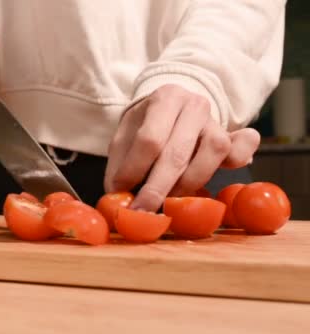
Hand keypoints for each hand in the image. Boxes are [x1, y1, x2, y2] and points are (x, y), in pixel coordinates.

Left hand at [104, 84, 259, 211]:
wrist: (172, 107)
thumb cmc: (145, 126)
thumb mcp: (124, 136)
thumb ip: (120, 164)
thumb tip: (117, 195)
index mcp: (164, 98)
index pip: (149, 139)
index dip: (134, 169)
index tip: (121, 191)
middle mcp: (194, 105)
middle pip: (178, 152)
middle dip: (158, 188)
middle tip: (143, 209)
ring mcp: (216, 120)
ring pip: (212, 154)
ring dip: (188, 184)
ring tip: (169, 198)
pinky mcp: (232, 136)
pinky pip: (242, 149)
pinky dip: (237, 162)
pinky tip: (218, 177)